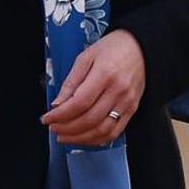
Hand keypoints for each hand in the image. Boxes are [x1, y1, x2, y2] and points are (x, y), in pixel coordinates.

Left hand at [40, 30, 147, 145]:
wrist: (142, 48)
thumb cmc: (112, 49)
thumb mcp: (85, 58)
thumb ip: (71, 82)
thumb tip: (57, 105)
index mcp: (105, 75)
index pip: (79, 103)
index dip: (60, 115)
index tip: (46, 118)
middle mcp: (118, 92)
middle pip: (89, 119)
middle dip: (67, 128)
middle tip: (53, 128)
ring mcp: (127, 103)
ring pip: (102, 130)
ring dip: (80, 138)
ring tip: (64, 136)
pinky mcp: (132, 110)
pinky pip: (115, 132)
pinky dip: (97, 140)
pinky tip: (84, 138)